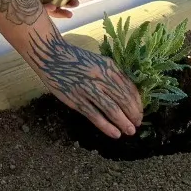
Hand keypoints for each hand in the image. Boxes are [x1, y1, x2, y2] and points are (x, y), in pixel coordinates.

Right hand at [26, 30, 143, 138]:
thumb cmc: (77, 59)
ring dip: (123, 122)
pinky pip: (95, 115)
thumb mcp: (99, 61)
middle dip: (133, 115)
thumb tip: (128, 95)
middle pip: (123, 100)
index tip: (140, 113)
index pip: (129, 88)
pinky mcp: (76, 100)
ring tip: (130, 131)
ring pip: (111, 109)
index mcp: (109, 67)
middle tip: (137, 124)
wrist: (51, 56)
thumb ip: (113, 75)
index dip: (137, 104)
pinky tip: (115, 134)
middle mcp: (101, 77)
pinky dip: (107, 126)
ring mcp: (88, 89)